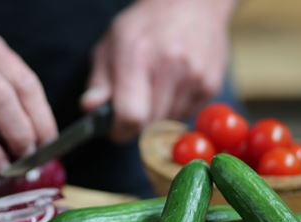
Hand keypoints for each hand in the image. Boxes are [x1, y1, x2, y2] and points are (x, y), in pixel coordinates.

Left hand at [81, 0, 235, 142]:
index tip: (115, 130)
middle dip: (136, 127)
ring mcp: (194, 77)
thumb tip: (90, 108)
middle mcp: (170, 67)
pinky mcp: (210, 86)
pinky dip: (175, 110)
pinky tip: (172, 87)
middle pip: (149, 126)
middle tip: (133, 110)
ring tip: (154, 92)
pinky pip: (186, 116)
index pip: (131, 116)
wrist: (191, 4)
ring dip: (156, 118)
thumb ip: (99, 81)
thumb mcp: (111, 45)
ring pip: (168, 124)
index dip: (119, 131)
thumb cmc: (144, 26)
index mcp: (138, 56)